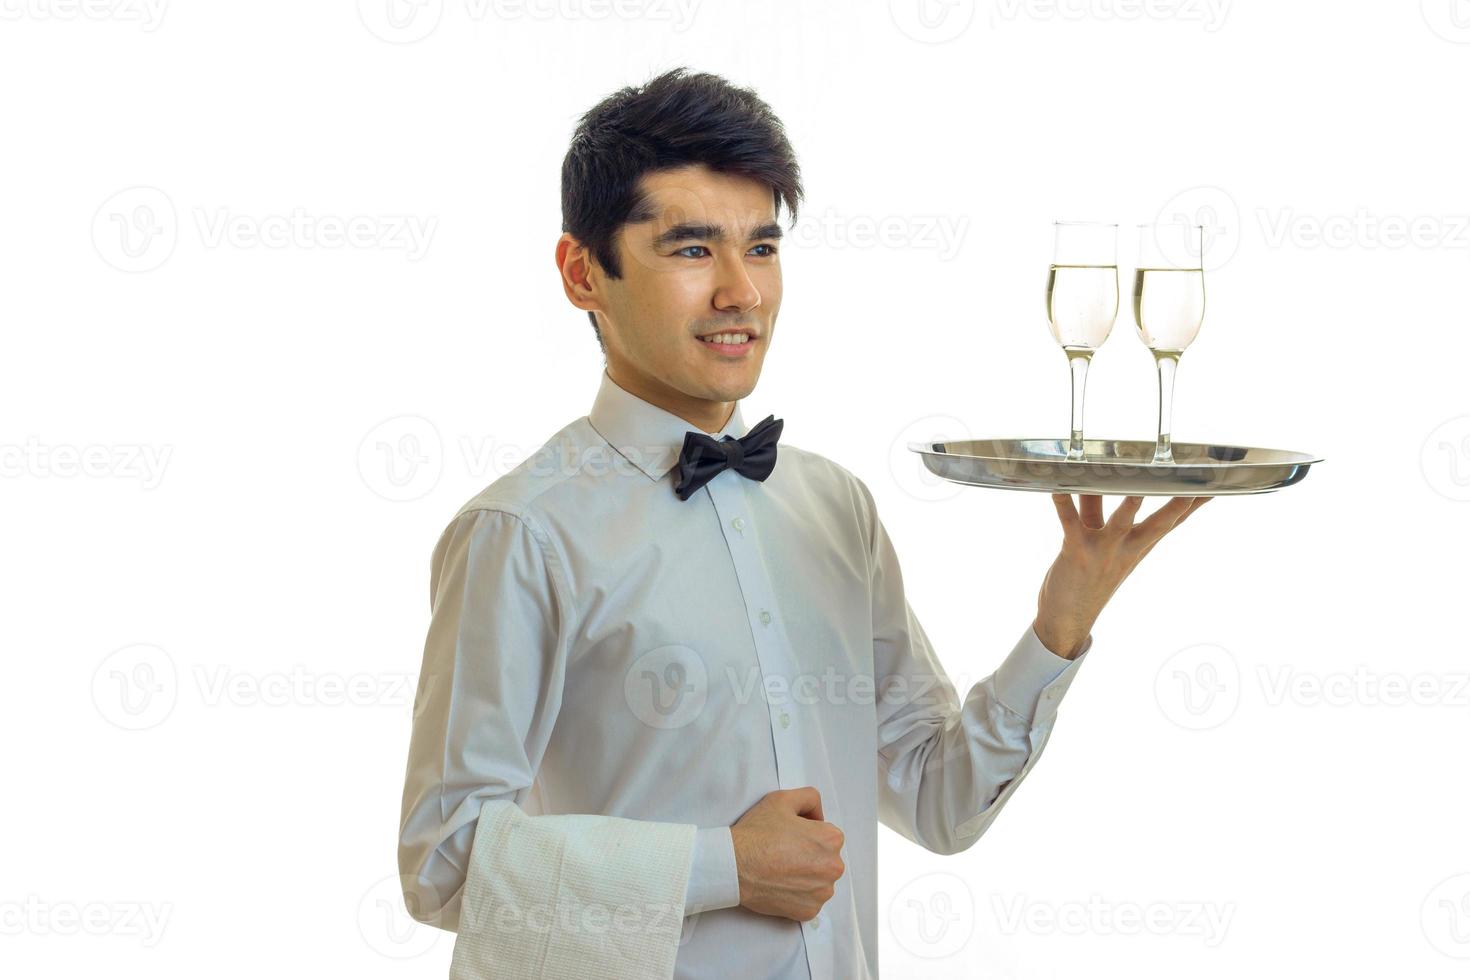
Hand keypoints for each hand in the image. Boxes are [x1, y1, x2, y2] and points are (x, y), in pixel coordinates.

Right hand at [729, 787, 844, 921]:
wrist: (734, 865)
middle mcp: (833, 867)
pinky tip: (780, 884)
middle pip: (825, 859)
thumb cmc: (757, 833)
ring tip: (781, 869)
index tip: (790, 836)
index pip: (828, 835)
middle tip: (784, 852)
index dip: (807, 833)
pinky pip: (808, 901)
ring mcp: (821, 892)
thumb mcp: (783, 799)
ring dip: (805, 876)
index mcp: (831, 840)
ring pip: (818, 881)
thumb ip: (809, 797)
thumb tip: (817, 813)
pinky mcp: (808, 911)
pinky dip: (797, 895)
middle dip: (809, 855)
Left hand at [1033, 494, 1212, 658]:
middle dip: (1179, 506)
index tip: (1215, 484)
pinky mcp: (1077, 549)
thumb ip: (1098, 508)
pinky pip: (1070, 520)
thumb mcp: (1102, 541)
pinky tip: (1056, 486)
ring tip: (1138, 484)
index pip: (1173, 522)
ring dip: (1130, 503)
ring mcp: (1104, 549)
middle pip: (1161, 523)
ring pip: (1122, 520)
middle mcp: (1128, 547)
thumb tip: (1096, 477)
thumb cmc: (1087, 574)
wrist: (1068, 618)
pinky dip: (1062, 501)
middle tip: (1197, 485)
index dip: (1194, 504)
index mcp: (1138, 545)